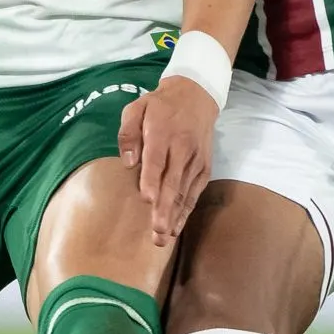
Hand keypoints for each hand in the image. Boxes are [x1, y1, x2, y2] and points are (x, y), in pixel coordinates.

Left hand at [117, 77, 218, 245]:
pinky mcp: (204, 168)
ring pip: (185, 191)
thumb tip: (128, 162)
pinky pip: (194, 192)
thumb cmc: (160, 105)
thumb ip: (128, 132)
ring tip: (163, 237)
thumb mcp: (137, 107)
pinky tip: (176, 227)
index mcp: (163, 132)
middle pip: (173, 181)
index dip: (151, 180)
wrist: (197, 96)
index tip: (146, 198)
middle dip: (165, 207)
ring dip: (175, 215)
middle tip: (157, 230)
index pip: (157, 159)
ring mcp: (196, 160)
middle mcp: (183, 148)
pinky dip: (186, 211)